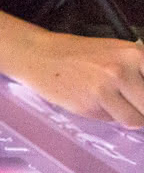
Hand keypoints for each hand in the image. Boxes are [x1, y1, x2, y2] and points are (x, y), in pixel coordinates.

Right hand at [7, 29, 143, 126]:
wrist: (39, 55)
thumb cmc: (78, 54)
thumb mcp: (116, 52)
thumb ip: (139, 72)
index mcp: (134, 53)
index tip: (142, 101)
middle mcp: (121, 71)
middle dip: (143, 109)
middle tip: (133, 105)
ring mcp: (104, 89)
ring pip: (135, 119)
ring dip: (130, 117)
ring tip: (116, 104)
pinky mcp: (88, 106)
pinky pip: (112, 120)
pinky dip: (108, 115)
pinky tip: (94, 101)